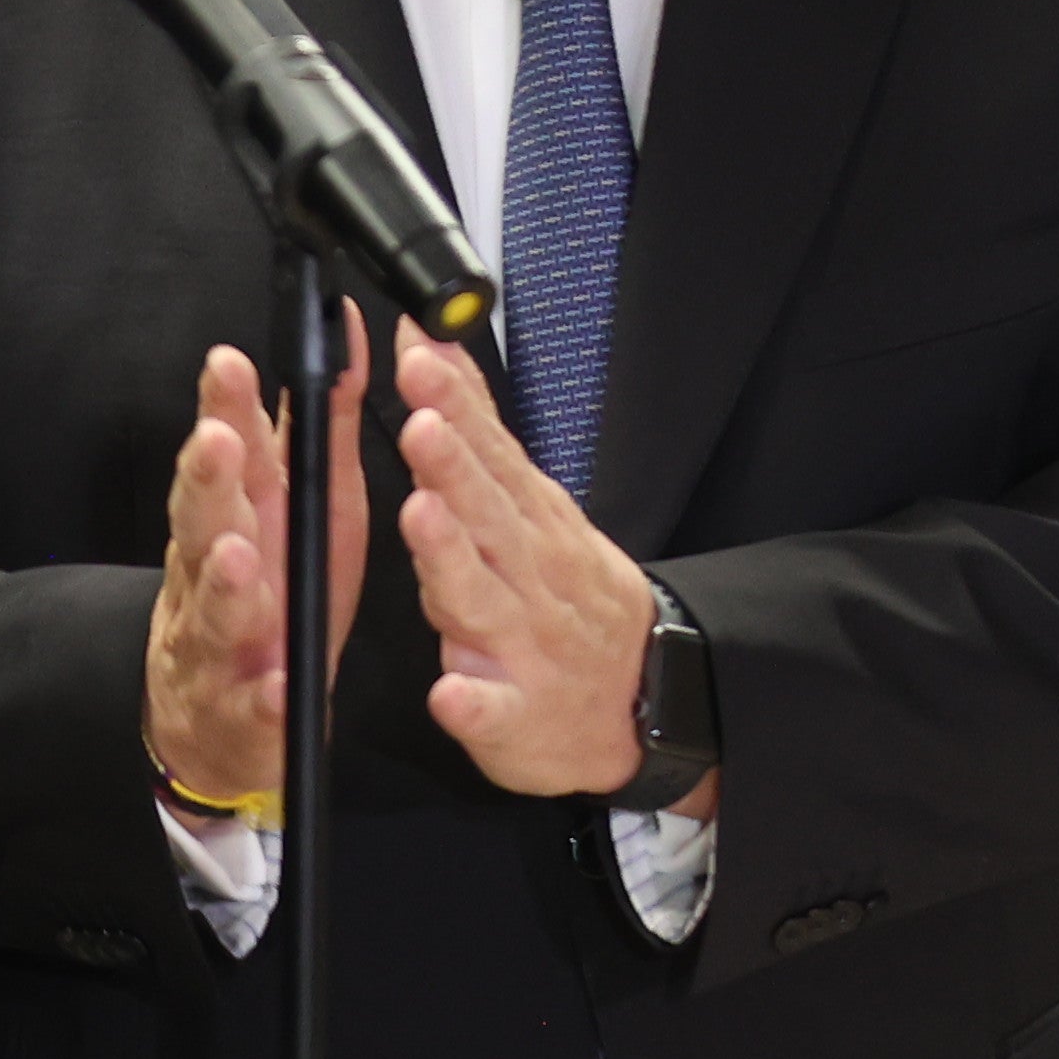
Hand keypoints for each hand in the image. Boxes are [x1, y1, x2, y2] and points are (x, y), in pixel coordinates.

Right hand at [143, 323, 370, 807]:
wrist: (213, 719)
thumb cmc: (271, 590)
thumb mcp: (307, 501)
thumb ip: (323, 422)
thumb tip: (351, 333)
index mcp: (243, 513)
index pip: (228, 448)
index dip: (224, 406)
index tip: (229, 363)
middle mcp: (216, 568)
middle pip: (201, 517)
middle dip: (208, 479)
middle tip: (219, 442)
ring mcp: (220, 640)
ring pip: (214, 607)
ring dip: (225, 582)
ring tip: (238, 556)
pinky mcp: (241, 711)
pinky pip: (253, 705)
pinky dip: (264, 698)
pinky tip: (277, 687)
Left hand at [395, 325, 703, 810]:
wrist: (637, 710)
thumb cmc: (562, 597)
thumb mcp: (533, 505)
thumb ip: (479, 432)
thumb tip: (433, 342)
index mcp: (530, 523)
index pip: (490, 452)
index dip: (456, 405)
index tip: (421, 358)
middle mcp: (529, 576)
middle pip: (484, 513)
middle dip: (452, 466)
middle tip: (421, 423)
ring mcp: (523, 647)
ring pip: (479, 598)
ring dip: (450, 558)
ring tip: (421, 517)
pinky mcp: (513, 716)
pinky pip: (489, 711)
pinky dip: (470, 702)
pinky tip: (450, 692)